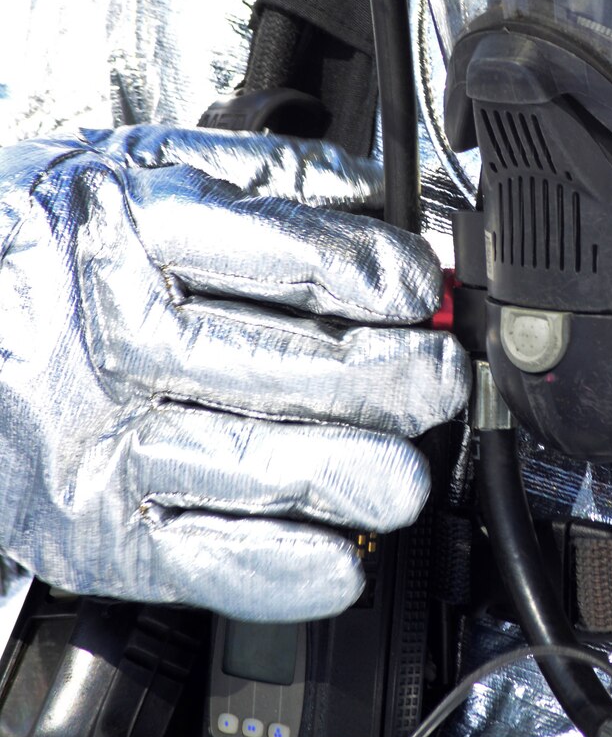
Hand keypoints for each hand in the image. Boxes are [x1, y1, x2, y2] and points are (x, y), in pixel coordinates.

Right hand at [0, 125, 466, 618]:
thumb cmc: (48, 242)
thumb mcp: (137, 167)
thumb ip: (259, 174)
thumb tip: (375, 188)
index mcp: (122, 223)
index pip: (262, 250)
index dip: (358, 272)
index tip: (418, 289)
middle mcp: (102, 332)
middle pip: (260, 362)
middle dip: (374, 378)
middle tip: (438, 382)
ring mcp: (88, 436)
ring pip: (234, 461)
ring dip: (338, 476)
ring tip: (405, 479)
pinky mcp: (83, 527)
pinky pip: (186, 557)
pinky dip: (272, 569)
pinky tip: (338, 562)